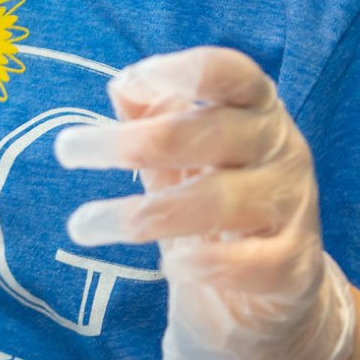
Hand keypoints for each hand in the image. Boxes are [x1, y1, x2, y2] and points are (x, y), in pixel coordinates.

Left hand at [53, 46, 356, 359]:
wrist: (267, 289)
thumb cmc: (212, 200)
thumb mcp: (179, 155)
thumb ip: (153, 117)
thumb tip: (123, 84)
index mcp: (254, 109)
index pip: (232, 73)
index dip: (185, 70)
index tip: (130, 80)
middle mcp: (281, 149)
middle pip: (209, 133)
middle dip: (132, 142)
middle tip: (65, 150)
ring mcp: (292, 207)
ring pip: (217, 201)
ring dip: (141, 213)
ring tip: (83, 224)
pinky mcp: (294, 266)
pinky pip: (254, 263)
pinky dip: (210, 264)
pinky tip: (172, 265)